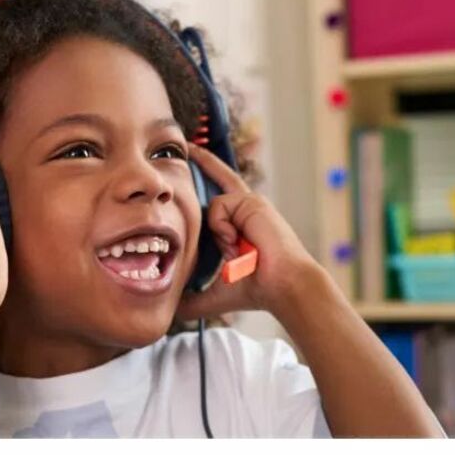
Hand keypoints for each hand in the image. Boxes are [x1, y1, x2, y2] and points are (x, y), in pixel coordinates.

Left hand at [175, 142, 320, 320]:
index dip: (206, 175)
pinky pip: (219, 207)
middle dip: (202, 160)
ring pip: (211, 208)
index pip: (217, 197)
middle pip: (216, 180)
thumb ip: (192, 299)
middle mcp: (243, 211)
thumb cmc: (254, 289)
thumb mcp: (215, 293)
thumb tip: (172, 313)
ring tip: (233, 251)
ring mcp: (247, 204)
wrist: (281, 285)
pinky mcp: (250, 201)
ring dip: (216, 234)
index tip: (191, 156)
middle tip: (185, 142)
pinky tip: (237, 242)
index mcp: (238, 226)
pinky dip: (222, 227)